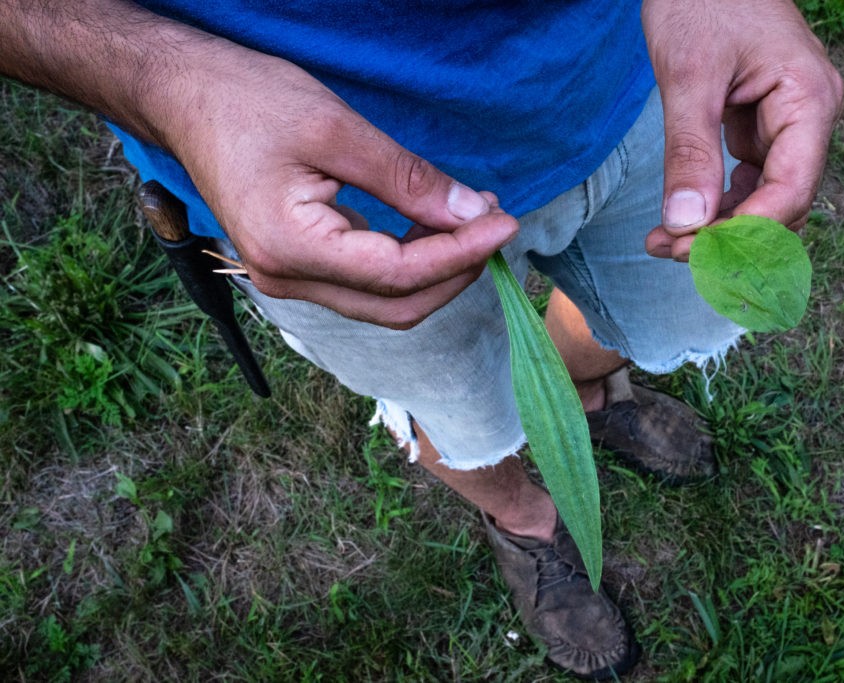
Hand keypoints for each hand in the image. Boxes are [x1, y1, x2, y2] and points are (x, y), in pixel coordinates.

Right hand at [160, 42, 516, 328]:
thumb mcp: (336, 130)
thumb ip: (407, 179)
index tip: (505, 222)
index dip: (461, 253)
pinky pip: (366, 282)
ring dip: (435, 269)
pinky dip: (408, 262)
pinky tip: (431, 223)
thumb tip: (469, 213)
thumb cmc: (248, 102)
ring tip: (471, 217)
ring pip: (385, 301)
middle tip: (494, 222)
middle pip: (396, 306)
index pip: (399, 274)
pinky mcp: (296, 265)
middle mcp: (286, 279)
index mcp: (290, 249)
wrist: (184, 97)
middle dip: (455, 271)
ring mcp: (288, 278)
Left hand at [641, 0, 843, 260]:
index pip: (792, 191)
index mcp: (810, 102)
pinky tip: (677, 220)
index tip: (688, 250)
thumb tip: (686, 224)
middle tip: (666, 250)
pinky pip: (750, 182)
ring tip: (661, 242)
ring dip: (719, 229)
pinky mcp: (762, 127)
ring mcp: (787, 125)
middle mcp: (810, 119)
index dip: (743, 232)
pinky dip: (717, 205)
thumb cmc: (700, 0)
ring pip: (765, 200)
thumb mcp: (689, 76)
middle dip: (728, 238)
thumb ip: (690, 152)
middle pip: (783, 205)